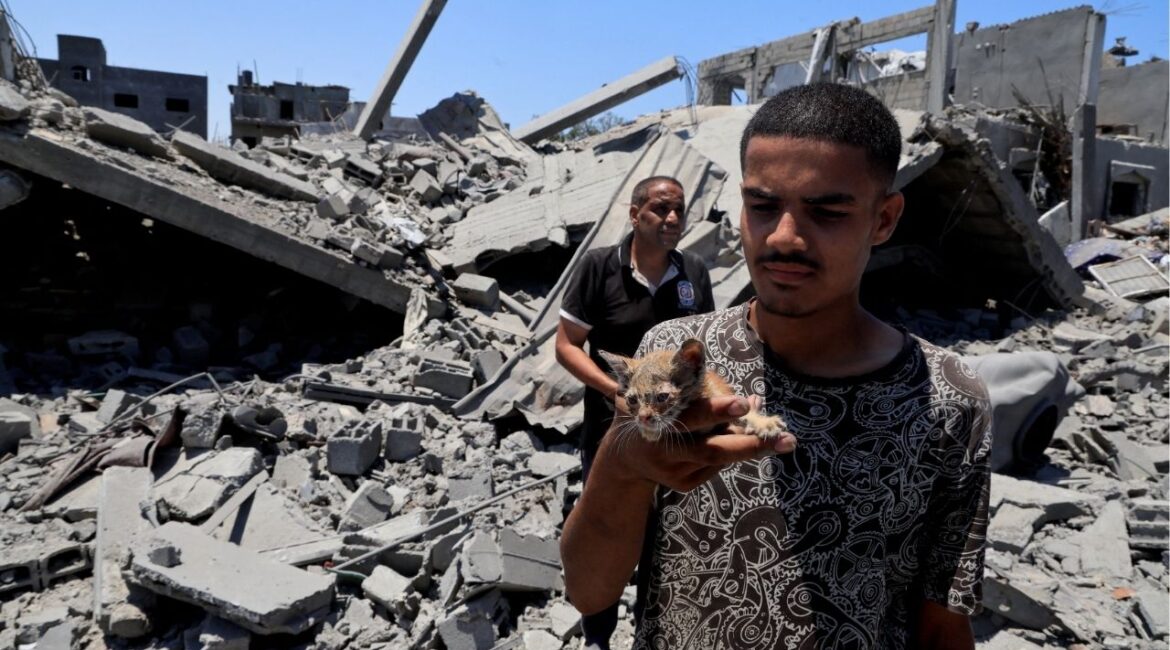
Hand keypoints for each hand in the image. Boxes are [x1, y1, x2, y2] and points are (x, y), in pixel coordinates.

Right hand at [599, 394, 795, 491]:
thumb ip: (686, 375)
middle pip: (712, 451)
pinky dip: (731, 449)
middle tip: (786, 440)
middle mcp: (665, 451)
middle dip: (751, 444)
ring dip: (749, 445)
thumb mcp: (655, 386)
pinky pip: (716, 465)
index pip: (691, 416)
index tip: (743, 402)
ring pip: (719, 458)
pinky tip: (735, 439)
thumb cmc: (648, 409)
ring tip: (781, 439)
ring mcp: (674, 472)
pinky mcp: (684, 485)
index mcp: (656, 421)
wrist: (625, 457)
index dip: (716, 409)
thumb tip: (731, 380)